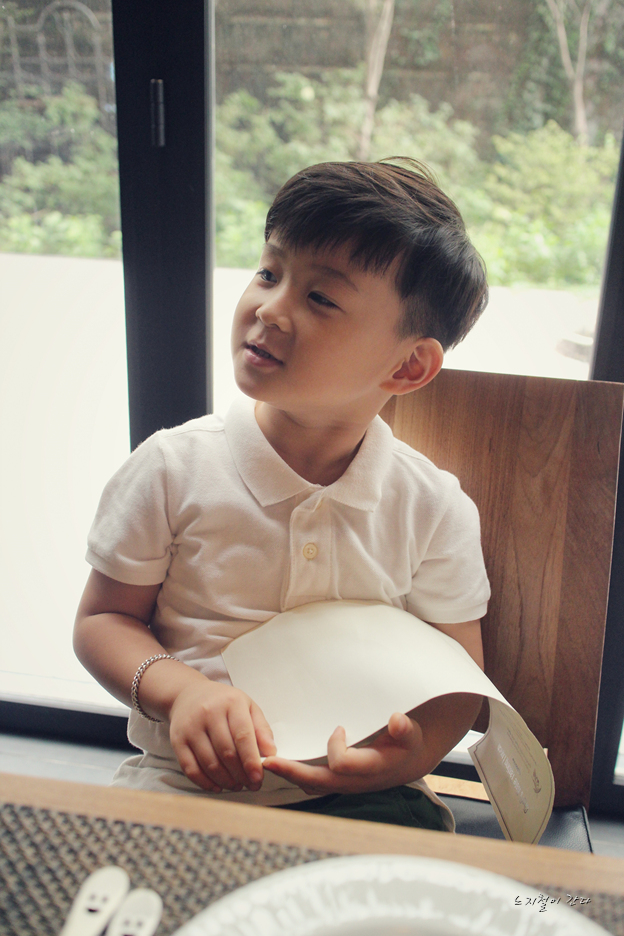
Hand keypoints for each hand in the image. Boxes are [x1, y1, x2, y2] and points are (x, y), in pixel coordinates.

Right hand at [168, 678, 275, 792]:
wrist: (187, 694)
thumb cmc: (222, 702)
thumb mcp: (247, 706)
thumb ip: (261, 729)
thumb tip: (271, 753)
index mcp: (231, 703)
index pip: (243, 736)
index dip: (251, 760)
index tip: (258, 778)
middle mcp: (209, 713)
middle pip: (226, 752)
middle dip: (241, 774)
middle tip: (251, 785)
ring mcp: (191, 727)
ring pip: (209, 763)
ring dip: (225, 781)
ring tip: (236, 785)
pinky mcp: (177, 741)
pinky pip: (190, 768)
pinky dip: (205, 782)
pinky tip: (216, 786)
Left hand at [262, 712, 424, 794]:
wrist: (411, 760)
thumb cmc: (409, 743)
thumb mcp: (412, 733)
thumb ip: (405, 728)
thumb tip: (396, 720)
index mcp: (371, 768)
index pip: (342, 764)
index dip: (335, 746)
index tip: (339, 728)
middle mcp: (356, 782)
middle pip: (318, 782)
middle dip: (292, 772)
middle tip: (268, 762)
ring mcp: (347, 786)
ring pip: (313, 786)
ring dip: (291, 775)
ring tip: (270, 763)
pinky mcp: (341, 783)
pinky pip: (315, 784)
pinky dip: (298, 775)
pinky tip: (287, 763)